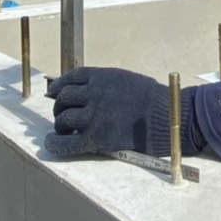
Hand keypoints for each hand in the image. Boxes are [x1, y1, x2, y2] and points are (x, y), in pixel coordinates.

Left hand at [44, 67, 203, 157]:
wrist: (168, 117)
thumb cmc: (153, 100)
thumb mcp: (127, 80)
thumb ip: (105, 83)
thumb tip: (85, 90)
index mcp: (102, 77)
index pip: (71, 78)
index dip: (60, 86)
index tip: (55, 92)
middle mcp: (94, 94)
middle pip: (64, 98)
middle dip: (60, 107)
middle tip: (64, 115)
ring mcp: (94, 117)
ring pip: (63, 119)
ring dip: (60, 124)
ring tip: (64, 130)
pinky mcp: (96, 138)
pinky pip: (66, 142)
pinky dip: (55, 143)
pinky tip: (51, 143)